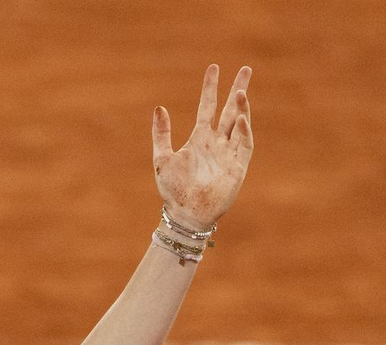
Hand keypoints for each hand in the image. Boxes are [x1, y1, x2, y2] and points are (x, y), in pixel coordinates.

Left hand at [152, 64, 252, 228]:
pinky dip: (243, 130)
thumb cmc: (173, 191)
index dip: (210, 88)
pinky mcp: (237, 166)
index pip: (207, 107)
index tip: (214, 68)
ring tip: (241, 90)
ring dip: (241, 107)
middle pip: (229, 110)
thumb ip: (161, 134)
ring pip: (239, 123)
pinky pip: (243, 143)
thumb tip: (159, 107)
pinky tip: (239, 117)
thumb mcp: (162, 159)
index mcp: (199, 139)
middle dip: (237, 90)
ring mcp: (228, 153)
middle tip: (246, 69)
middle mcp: (216, 143)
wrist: (185, 215)